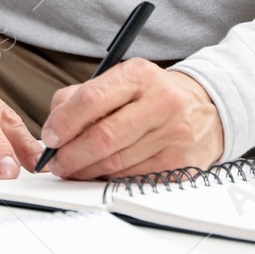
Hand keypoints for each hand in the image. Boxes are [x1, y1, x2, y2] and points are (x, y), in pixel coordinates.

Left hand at [40, 59, 223, 179]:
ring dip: (86, 171)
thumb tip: (53, 127)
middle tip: (56, 163)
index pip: (92, 98)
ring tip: (73, 169)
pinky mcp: (180, 163)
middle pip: (103, 137)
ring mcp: (173, 134)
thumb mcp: (120, 81)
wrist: (205, 110)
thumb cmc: (152, 96)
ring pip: (116, 162)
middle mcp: (160, 102)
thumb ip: (80, 97)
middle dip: (71, 155)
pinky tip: (101, 173)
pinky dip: (110, 179)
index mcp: (139, 75)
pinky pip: (133, 177)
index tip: (50, 137)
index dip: (64, 122)